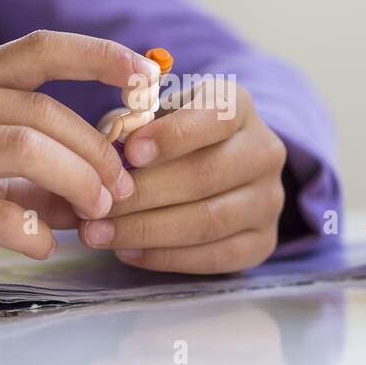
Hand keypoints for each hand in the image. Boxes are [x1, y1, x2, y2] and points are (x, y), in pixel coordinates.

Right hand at [0, 31, 155, 312]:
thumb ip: (25, 173)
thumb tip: (98, 184)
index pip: (36, 49)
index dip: (98, 55)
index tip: (146, 76)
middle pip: (40, 110)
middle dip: (96, 149)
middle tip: (121, 188)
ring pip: (23, 148)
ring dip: (76, 181)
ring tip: (96, 213)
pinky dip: (32, 231)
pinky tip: (42, 247)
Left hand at [78, 79, 287, 272]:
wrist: (220, 166)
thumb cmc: (173, 135)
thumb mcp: (158, 113)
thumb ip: (134, 124)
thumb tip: (97, 153)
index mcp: (239, 107)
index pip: (216, 117)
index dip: (173, 136)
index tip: (131, 152)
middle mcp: (264, 151)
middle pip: (206, 176)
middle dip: (144, 194)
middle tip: (97, 205)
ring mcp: (269, 199)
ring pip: (209, 220)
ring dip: (148, 231)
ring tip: (100, 234)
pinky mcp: (264, 240)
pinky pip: (216, 256)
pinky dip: (168, 257)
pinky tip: (129, 252)